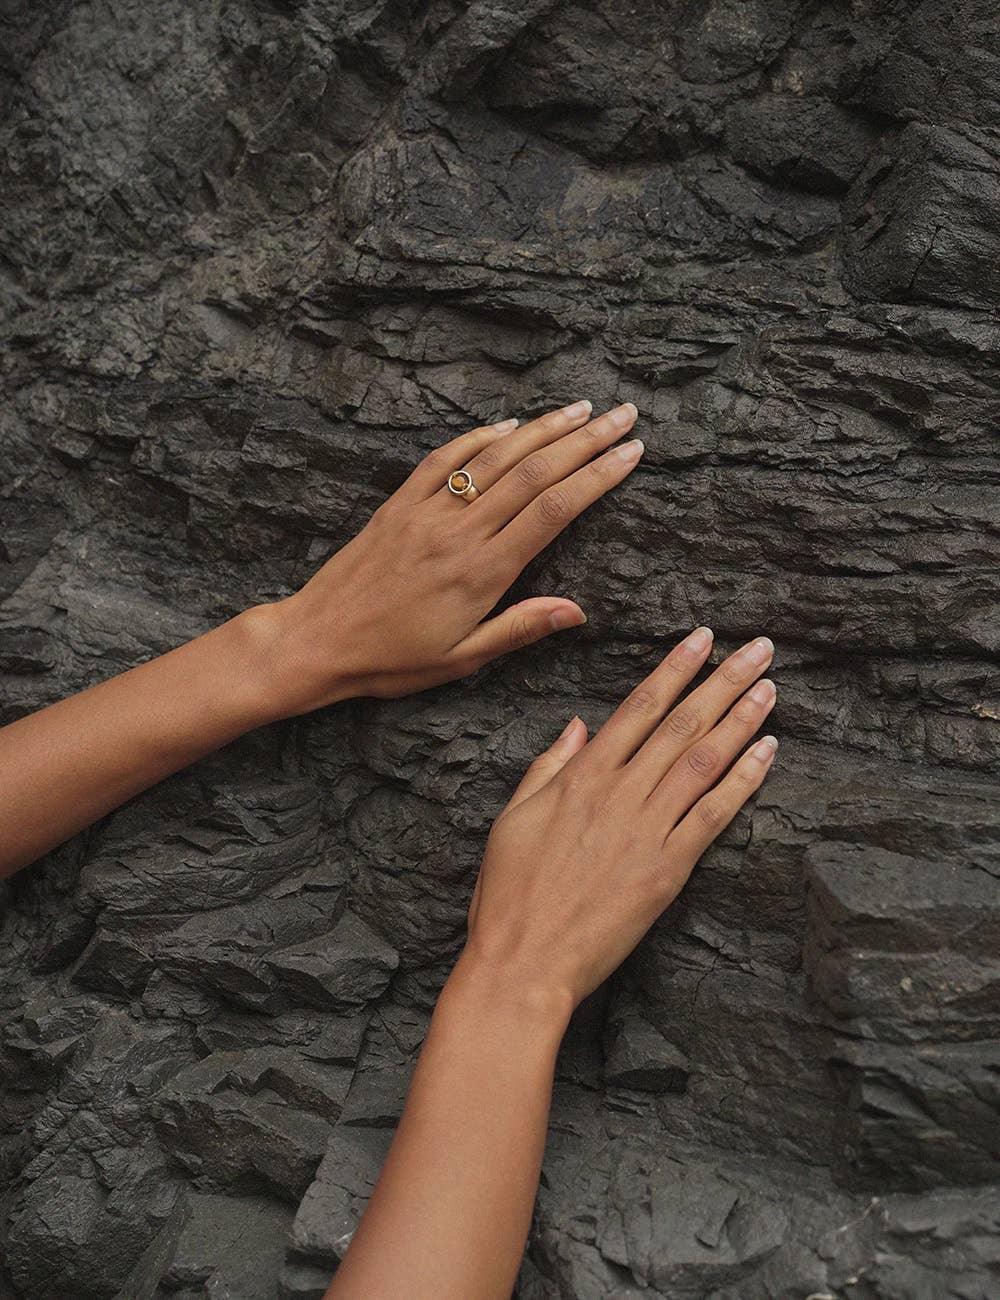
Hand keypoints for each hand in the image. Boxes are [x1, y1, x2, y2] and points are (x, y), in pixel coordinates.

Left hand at [247, 400, 643, 716]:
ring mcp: (427, 511)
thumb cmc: (390, 660)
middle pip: (534, 473)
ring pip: (494, 458)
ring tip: (581, 409)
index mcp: (482, 571)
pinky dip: (479, 437)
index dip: (597, 478)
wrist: (316, 640)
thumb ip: (520, 629)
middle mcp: (459, 532)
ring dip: (542, 429)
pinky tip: (508, 425)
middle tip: (623, 416)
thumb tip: (578, 611)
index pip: (554, 511)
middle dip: (585, 441)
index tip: (630, 455)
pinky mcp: (399, 504)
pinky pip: (444, 460)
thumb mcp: (461, 659)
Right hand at [458, 626, 777, 1016]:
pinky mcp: (667, 870)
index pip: (638, 707)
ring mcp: (646, 831)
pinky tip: (767, 752)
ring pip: (704, 761)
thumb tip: (577, 726)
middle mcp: (618, 794)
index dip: (674, 669)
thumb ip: (549, 766)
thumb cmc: (509, 894)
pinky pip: (713, 815)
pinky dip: (743, 781)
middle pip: (681, 724)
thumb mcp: (514, 818)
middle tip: (759, 649)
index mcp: (580, 778)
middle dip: (723, 680)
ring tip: (769, 687)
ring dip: (741, 719)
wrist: (523, 963)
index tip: (702, 640)